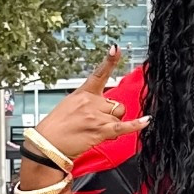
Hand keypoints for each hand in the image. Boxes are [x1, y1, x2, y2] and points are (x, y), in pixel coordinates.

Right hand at [28, 48, 148, 168]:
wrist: (48, 144)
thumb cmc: (57, 127)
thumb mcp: (69, 105)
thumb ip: (88, 102)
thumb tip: (105, 107)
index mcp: (83, 93)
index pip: (99, 74)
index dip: (109, 61)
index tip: (116, 49)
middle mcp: (90, 101)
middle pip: (116, 104)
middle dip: (112, 115)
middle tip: (96, 124)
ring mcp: (96, 115)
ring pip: (119, 116)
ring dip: (113, 125)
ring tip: (96, 132)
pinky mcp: (100, 130)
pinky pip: (123, 126)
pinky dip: (136, 125)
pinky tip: (146, 121)